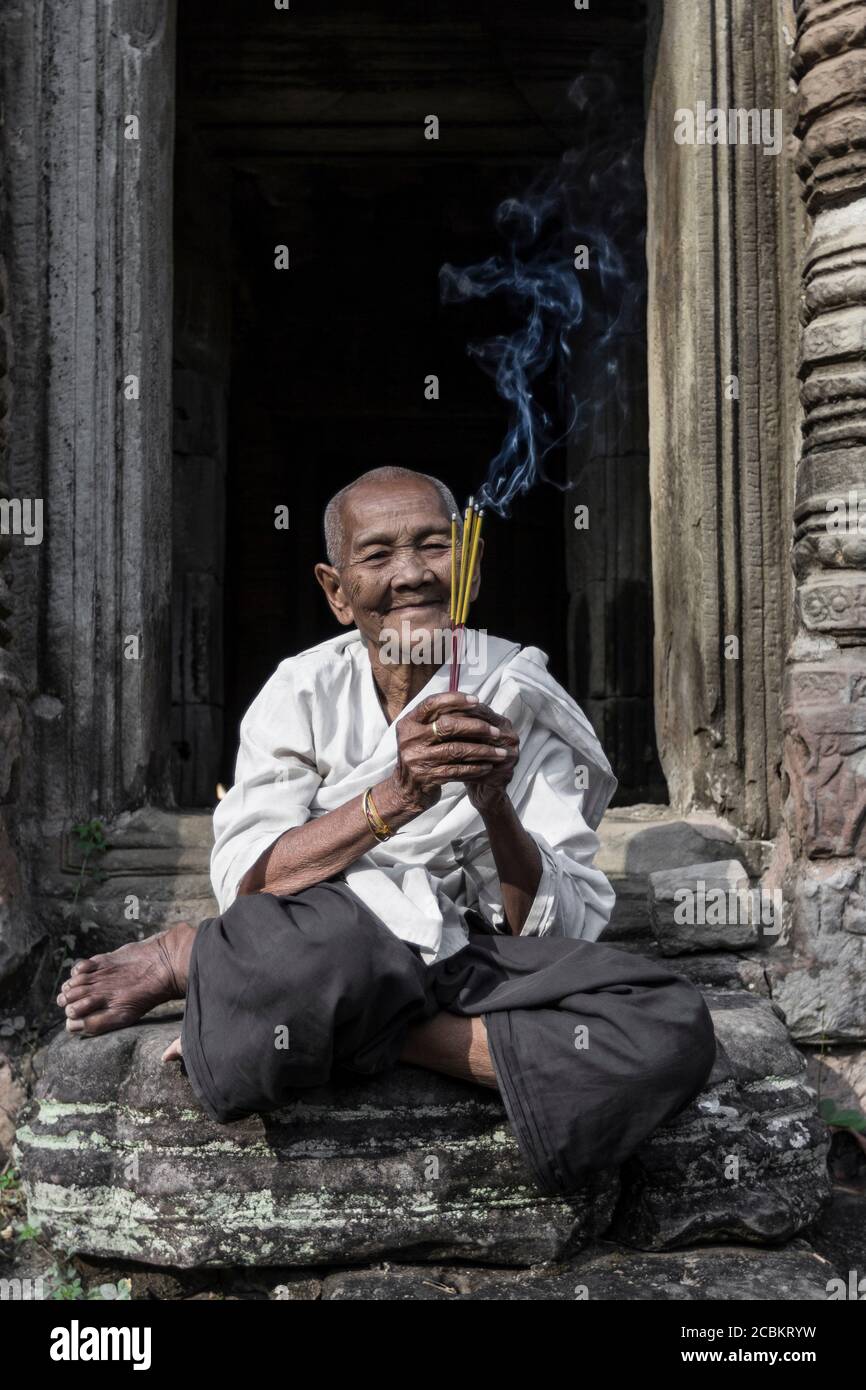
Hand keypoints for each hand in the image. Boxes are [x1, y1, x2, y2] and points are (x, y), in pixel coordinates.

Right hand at [383, 692, 514, 815]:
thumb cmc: (421, 756)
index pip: (432, 704)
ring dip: (482, 751)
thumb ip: (438, 718)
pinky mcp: (426, 777)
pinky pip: (456, 770)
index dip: (455, 700)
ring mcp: (417, 759)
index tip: (477, 701)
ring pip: (456, 750)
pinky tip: (488, 767)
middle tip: (496, 732)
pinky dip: (475, 768)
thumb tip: (471, 702)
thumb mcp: (420, 734)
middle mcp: (409, 739)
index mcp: (408, 723)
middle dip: (476, 727)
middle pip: (447, 726)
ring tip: (500, 752)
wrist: (405, 790)